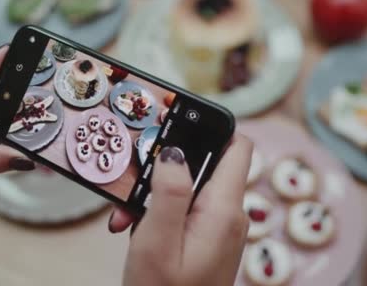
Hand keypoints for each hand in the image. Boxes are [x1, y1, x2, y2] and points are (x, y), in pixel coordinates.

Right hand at [110, 137, 252, 285]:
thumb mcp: (156, 242)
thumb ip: (169, 193)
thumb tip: (174, 153)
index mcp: (223, 211)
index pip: (237, 146)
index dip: (209, 128)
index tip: (175, 124)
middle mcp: (229, 217)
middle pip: (206, 166)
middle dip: (167, 169)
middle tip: (135, 181)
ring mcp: (220, 229)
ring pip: (189, 190)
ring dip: (156, 195)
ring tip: (129, 216)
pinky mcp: (208, 239)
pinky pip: (186, 211)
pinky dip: (161, 214)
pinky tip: (139, 229)